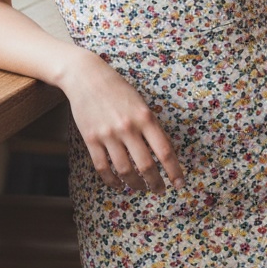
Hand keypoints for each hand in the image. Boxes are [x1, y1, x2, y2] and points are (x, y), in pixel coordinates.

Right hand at [62, 51, 184, 193]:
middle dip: (156, 183)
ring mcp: (108, 134)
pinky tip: (118, 184)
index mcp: (145, 117)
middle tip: (160, 190)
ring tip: (140, 188)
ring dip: (135, 184)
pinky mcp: (91, 139)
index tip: (180, 184)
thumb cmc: (117, 89)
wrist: (86, 76)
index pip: (165, 151)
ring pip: (125, 170)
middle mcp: (128, 127)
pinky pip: (103, 167)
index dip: (174, 171)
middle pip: (146, 166)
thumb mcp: (140, 103)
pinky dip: (112, 180)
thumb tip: (163, 153)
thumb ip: (151, 126)